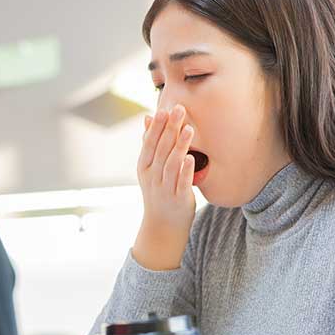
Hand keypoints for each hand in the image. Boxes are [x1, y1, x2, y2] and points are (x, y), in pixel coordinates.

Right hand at [132, 105, 195, 270]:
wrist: (162, 226)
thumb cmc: (159, 191)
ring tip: (189, 129)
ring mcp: (164, 188)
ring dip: (179, 146)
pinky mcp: (178, 199)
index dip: (157, 126)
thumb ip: (150, 143)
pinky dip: (184, 170)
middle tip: (180, 109)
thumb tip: (148, 117)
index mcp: (144, 166)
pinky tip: (190, 158)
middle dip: (170, 129)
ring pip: (171, 164)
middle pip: (161, 149)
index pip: (150, 142)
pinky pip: (181, 183)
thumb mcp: (150, 168)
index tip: (165, 108)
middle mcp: (152, 176)